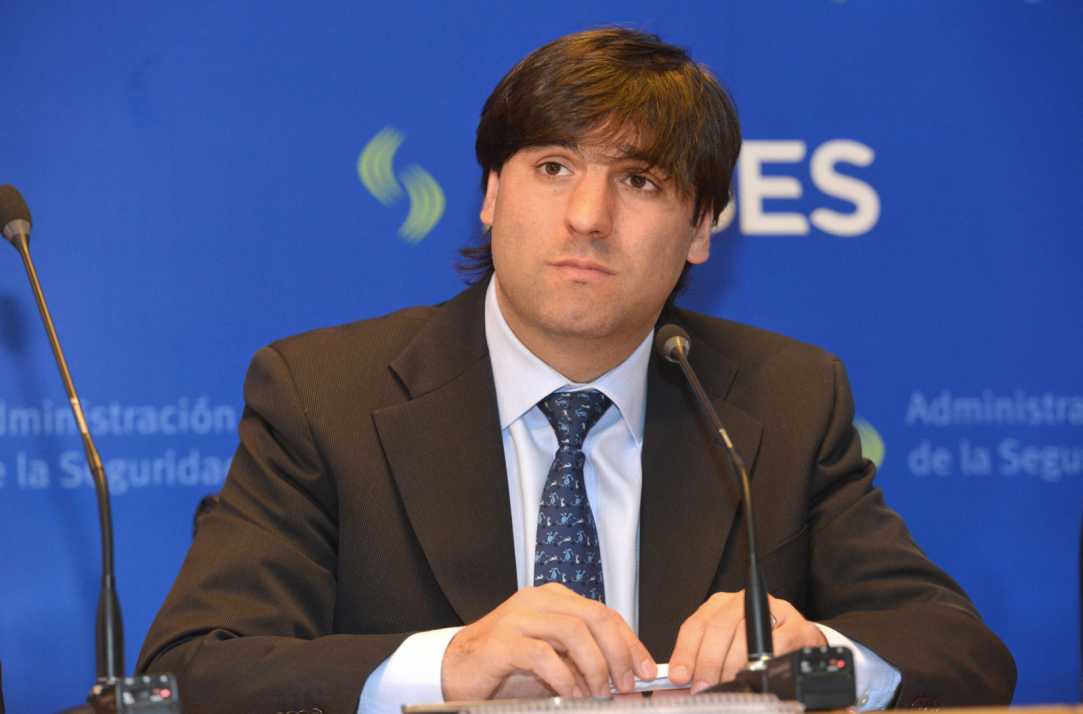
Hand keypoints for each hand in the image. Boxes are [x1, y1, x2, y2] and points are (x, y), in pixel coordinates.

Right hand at [441, 583, 656, 700]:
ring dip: (595, 666)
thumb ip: (582, 658)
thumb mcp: (553, 659)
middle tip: (626, 685)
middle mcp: (538, 601)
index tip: (646, 670)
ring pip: (573, 631)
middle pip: (595, 617)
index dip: (630, 643)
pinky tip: (571, 694)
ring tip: (599, 692)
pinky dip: (564, 677)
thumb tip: (624, 675)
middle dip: (619, 653)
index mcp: (554, 599)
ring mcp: (518, 618)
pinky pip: (543, 655)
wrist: (454, 668)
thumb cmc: (505, 666)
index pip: (605, 613)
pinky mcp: (501, 642)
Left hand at [667, 591, 825, 693]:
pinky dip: (762, 662)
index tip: (680, 676)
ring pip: (744, 636)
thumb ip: (702, 660)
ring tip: (726, 685)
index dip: (685, 652)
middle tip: (702, 687)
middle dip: (707, 663)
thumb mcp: (724, 648)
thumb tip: (682, 681)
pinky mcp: (795, 625)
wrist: (798, 641)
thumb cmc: (755, 645)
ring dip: (732, 666)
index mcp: (719, 604)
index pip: (695, 626)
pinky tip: (755, 674)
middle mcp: (742, 601)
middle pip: (717, 628)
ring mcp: (770, 610)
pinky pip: (775, 643)